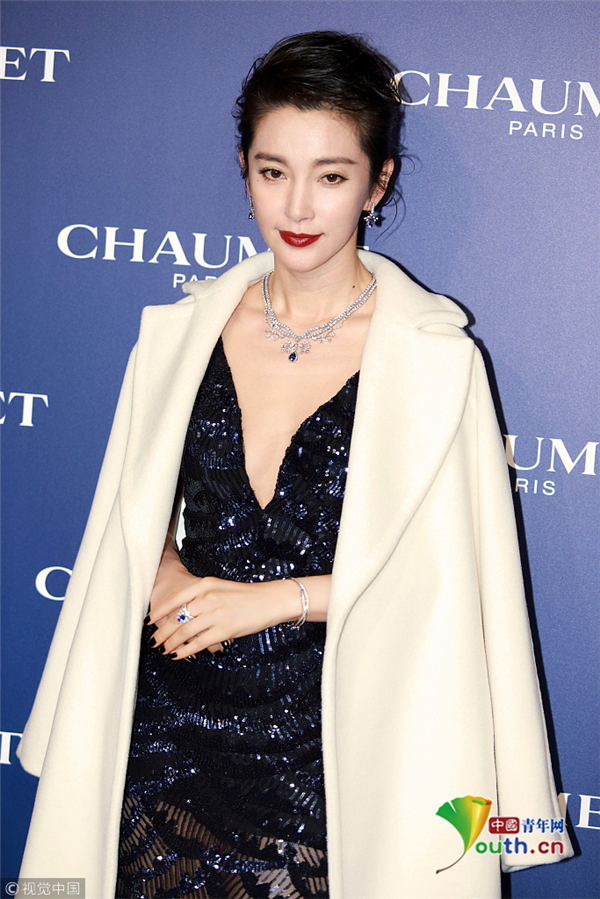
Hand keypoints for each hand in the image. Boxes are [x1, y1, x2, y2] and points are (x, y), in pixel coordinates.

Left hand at [147, 542, 298, 658]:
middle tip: (155, 640)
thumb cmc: (245, 595)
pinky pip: (198, 643)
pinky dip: (186, 650)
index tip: (150, 620)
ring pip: (185, 631)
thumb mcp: (220, 588)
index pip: (175, 599)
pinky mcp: (224, 629)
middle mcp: (208, 597)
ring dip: (171, 643)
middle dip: (163, 631)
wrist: (269, 600)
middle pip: (177, 617)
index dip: (160, 612)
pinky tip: (178, 654)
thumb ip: (201, 597)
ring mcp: (216, 614)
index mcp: (205, 584)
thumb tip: (182, 613)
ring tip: (165, 649)